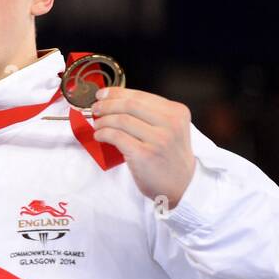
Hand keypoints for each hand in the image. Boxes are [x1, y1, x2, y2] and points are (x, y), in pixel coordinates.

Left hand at [90, 87, 196, 210]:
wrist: (182, 185)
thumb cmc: (170, 157)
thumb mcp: (171, 129)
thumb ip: (150, 114)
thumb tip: (115, 101)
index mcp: (177, 112)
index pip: (140, 95)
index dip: (117, 93)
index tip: (103, 94)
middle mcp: (170, 123)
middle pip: (129, 105)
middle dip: (107, 104)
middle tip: (95, 109)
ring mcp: (158, 139)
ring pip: (121, 120)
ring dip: (103, 121)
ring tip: (97, 125)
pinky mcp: (145, 154)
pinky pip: (116, 136)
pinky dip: (103, 133)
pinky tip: (99, 136)